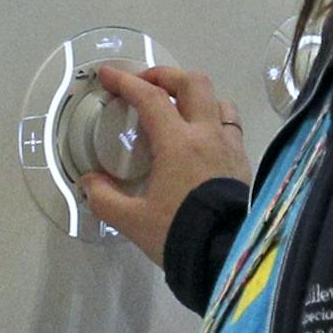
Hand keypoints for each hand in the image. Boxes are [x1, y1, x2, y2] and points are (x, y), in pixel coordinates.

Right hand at [80, 63, 248, 266]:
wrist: (225, 258)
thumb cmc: (178, 234)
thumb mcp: (131, 220)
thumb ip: (104, 197)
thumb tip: (88, 182)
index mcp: (179, 143)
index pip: (150, 98)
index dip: (126, 81)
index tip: (107, 74)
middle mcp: (208, 135)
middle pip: (193, 83)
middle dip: (165, 76)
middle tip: (145, 86)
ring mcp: (230, 147)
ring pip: (218, 101)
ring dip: (195, 97)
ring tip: (177, 111)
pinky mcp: (243, 163)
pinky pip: (230, 127)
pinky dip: (212, 121)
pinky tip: (199, 140)